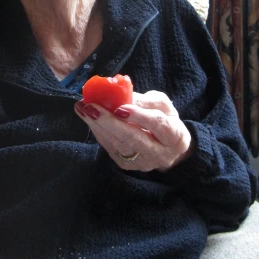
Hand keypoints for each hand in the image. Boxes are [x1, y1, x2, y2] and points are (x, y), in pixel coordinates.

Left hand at [74, 89, 192, 171]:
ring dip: (98, 126)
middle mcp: (160, 154)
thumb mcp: (161, 105)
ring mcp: (142, 163)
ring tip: (83, 109)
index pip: (158, 125)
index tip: (120, 108)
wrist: (166, 145)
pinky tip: (88, 118)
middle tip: (91, 107)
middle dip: (109, 122)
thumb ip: (144, 101)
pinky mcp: (127, 165)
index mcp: (176, 136)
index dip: (139, 116)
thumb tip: (120, 93)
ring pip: (118, 145)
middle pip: (134, 139)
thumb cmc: (165, 119)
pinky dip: (98, 132)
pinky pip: (110, 148)